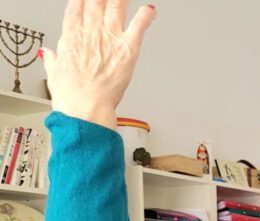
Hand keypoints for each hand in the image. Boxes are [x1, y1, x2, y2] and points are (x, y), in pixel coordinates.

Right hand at [41, 0, 156, 128]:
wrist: (86, 107)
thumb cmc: (71, 94)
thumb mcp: (54, 73)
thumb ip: (52, 59)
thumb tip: (46, 54)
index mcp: (71, 35)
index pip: (77, 5)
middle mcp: (91, 32)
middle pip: (97, 1)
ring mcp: (110, 39)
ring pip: (116, 6)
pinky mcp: (128, 49)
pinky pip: (139, 26)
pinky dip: (145, 16)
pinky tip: (149, 10)